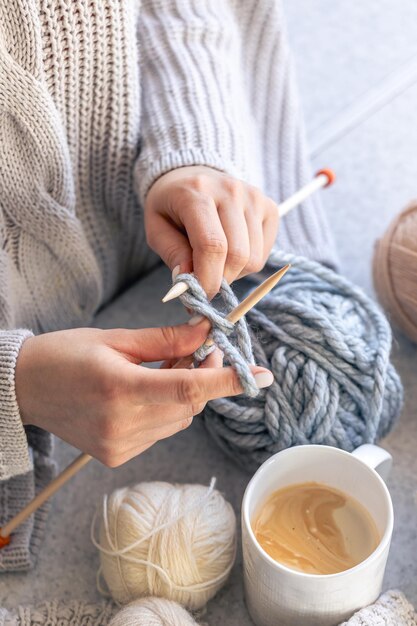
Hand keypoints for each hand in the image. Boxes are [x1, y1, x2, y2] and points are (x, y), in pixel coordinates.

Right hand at [15, 323, 272, 466]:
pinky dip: (165, 410)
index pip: (189, 388)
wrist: (25, 389)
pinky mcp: (117, 456)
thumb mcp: (116, 339)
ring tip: (163, 369)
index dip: (228, 381)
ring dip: (185, 394)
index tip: (262, 376)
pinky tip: (145, 393)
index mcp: (120, 388)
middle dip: (204, 377)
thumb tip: (207, 334)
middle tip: (203, 348)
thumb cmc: (66, 355)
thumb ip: (167, 341)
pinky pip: (162, 431)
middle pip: (190, 404)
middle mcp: (123, 424)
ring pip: (180, 419)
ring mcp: (120, 446)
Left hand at [145, 166, 278, 297]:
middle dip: (221, 280)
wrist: (191, 174)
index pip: (212, 246)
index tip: (199, 297)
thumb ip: (173, 255)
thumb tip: (190, 284)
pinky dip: (248, 263)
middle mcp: (230, 191)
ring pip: (254, 258)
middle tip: (205, 281)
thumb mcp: (157, 229)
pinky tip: (231, 251)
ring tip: (216, 261)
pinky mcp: (269, 206)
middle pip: (238, 256)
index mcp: (196, 193)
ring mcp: (254, 197)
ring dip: (234, 273)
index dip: (208, 280)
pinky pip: (264, 252)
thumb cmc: (171, 206)